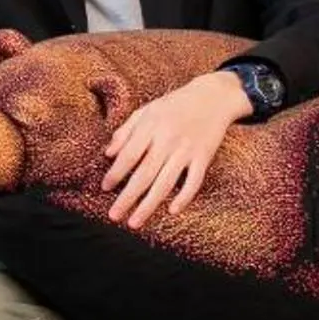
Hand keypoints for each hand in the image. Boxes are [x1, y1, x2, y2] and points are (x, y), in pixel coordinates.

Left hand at [102, 71, 252, 228]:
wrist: (213, 97)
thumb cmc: (174, 105)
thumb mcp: (147, 110)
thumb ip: (126, 131)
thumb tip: (108, 154)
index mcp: (151, 126)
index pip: (129, 155)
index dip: (116, 173)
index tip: (104, 188)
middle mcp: (168, 139)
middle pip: (144, 174)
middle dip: (127, 197)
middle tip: (113, 216)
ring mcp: (187, 149)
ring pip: (166, 183)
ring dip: (149, 205)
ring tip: (134, 222)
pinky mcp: (204, 157)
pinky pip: (194, 181)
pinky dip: (184, 197)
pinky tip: (172, 211)